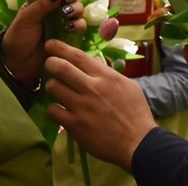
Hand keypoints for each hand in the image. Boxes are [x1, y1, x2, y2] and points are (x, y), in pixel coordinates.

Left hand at [0, 0, 84, 85]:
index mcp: (44, 0)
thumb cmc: (18, 37)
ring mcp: (64, 23)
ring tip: (67, 18)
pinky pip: (80, 27)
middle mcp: (56, 9)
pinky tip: (69, 29)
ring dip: (77, 11)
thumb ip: (42, 4)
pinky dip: (79, 25)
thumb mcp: (26, 18)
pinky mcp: (70, 37)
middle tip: (66, 6)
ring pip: (79, 11)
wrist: (17, 63)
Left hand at [44, 39, 156, 170]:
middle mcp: (91, 88)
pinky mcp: (75, 125)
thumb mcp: (127, 86)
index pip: (77, 55)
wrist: (138, 143)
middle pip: (60, 67)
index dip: (60, 47)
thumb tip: (92, 62)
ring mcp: (81, 107)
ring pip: (53, 87)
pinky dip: (53, 108)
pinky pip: (53, 110)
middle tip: (49, 65)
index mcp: (105, 77)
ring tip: (56, 89)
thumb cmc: (136, 113)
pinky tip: (59, 110)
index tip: (50, 44)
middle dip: (50, 63)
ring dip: (51, 85)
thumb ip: (108, 73)